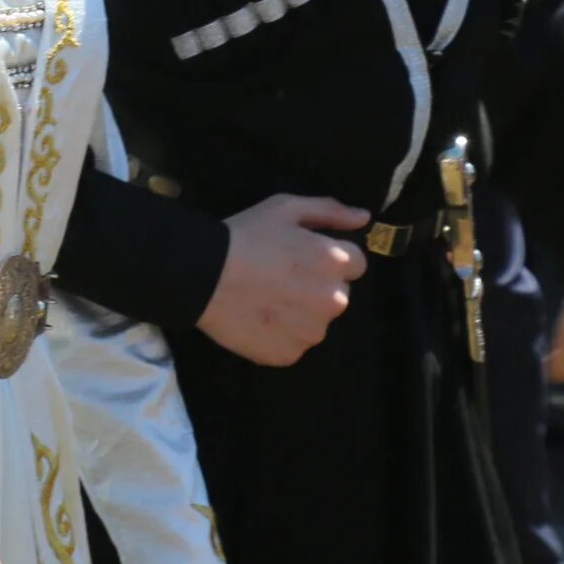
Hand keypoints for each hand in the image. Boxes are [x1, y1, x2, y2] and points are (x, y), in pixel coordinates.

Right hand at [197, 194, 366, 366]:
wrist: (200, 274)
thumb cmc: (244, 236)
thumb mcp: (285, 208)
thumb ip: (329, 211)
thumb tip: (363, 218)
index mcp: (335, 263)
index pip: (356, 264)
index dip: (327, 258)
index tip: (300, 256)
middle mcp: (333, 301)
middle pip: (338, 294)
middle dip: (317, 286)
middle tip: (280, 276)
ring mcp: (311, 332)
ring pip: (316, 322)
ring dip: (300, 312)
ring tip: (265, 298)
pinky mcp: (289, 354)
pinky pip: (293, 343)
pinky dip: (280, 333)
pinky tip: (257, 317)